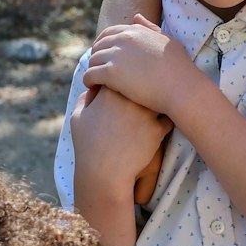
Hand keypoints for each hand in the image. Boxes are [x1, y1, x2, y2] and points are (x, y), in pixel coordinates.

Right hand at [70, 82, 171, 196]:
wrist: (104, 171)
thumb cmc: (87, 145)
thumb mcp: (78, 118)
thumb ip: (84, 98)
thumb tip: (92, 89)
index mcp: (109, 91)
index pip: (121, 74)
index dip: (122, 78)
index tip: (122, 86)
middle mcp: (129, 98)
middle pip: (142, 83)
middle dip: (142, 87)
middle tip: (140, 93)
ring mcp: (145, 113)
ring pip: (158, 97)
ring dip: (157, 99)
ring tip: (157, 102)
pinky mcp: (157, 129)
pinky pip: (167, 117)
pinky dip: (165, 119)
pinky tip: (161, 122)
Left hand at [83, 16, 203, 114]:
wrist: (181, 87)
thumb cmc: (179, 67)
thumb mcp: (167, 41)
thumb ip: (150, 28)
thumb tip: (135, 17)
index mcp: (135, 30)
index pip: (109, 33)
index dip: (103, 44)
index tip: (104, 56)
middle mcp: (123, 39)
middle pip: (98, 46)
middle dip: (96, 57)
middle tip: (98, 70)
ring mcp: (116, 55)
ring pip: (93, 60)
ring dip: (92, 70)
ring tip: (95, 82)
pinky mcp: (111, 73)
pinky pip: (90, 74)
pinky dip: (88, 81)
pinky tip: (93, 89)